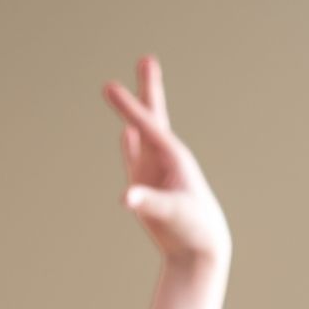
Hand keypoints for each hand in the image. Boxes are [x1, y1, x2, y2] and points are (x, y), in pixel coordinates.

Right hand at [103, 57, 229, 267]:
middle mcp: (165, 159)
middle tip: (147, 59)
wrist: (200, 250)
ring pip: (143, 135)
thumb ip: (148, 203)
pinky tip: (126, 132)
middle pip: (154, 117)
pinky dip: (130, 145)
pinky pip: (136, 160)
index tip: (109, 87)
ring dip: (135, 113)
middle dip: (148, 90)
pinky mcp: (148, 188)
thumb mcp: (171, 214)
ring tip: (128, 90)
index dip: (128, 107)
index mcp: (173, 157)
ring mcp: (156, 173)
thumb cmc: (192, 229)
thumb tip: (126, 198)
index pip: (147, 125)